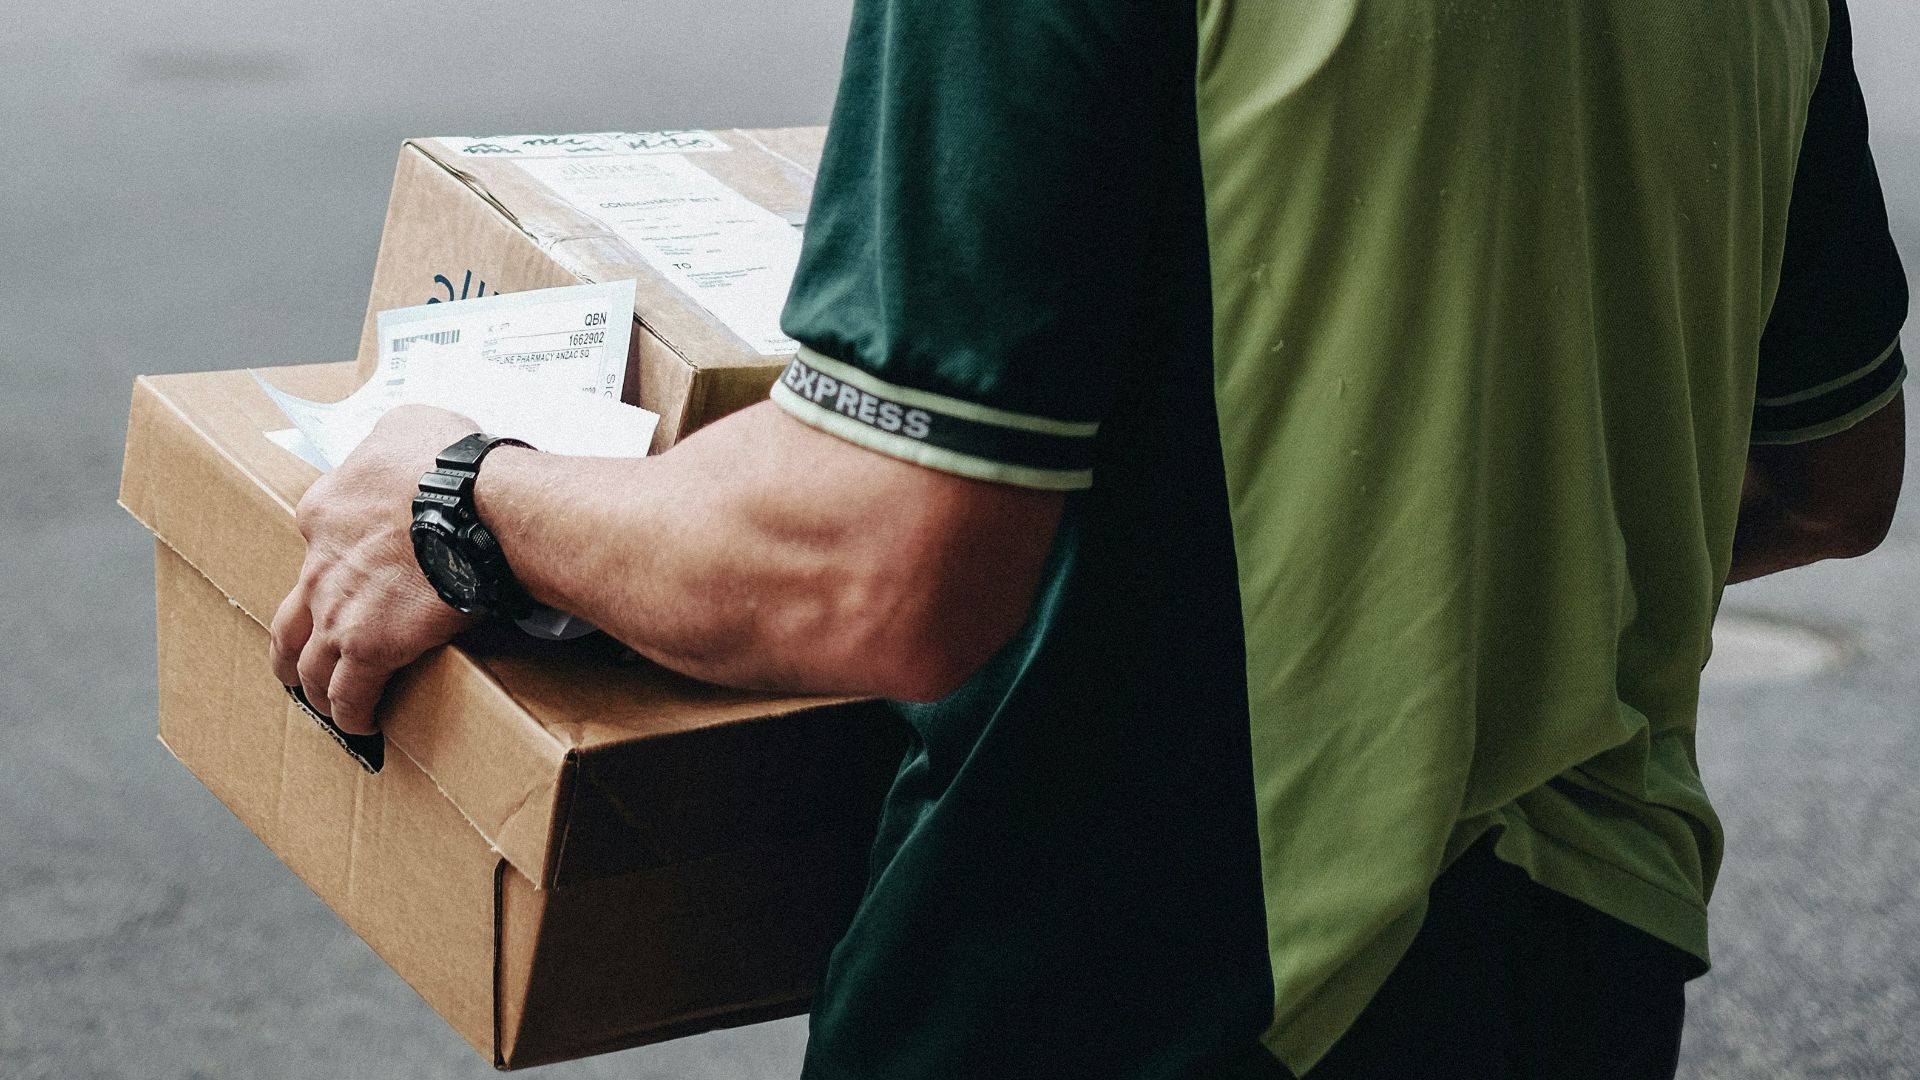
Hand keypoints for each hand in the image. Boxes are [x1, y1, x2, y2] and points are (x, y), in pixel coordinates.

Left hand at [270, 405, 482, 734]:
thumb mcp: (409, 424)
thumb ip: (393, 438)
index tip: (349, 578)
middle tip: (300, 662)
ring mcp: (338, 609)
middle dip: (292, 644)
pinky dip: (352, 713)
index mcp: (325, 509)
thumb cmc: (450, 462)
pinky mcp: (369, 647)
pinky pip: (350, 694)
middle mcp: (319, 562)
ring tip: (328, 705)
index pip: (315, 543)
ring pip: (307, 662)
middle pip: (291, 615)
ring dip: (314, 686)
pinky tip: (361, 727)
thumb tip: (406, 444)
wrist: (470, 504)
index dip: (331, 565)